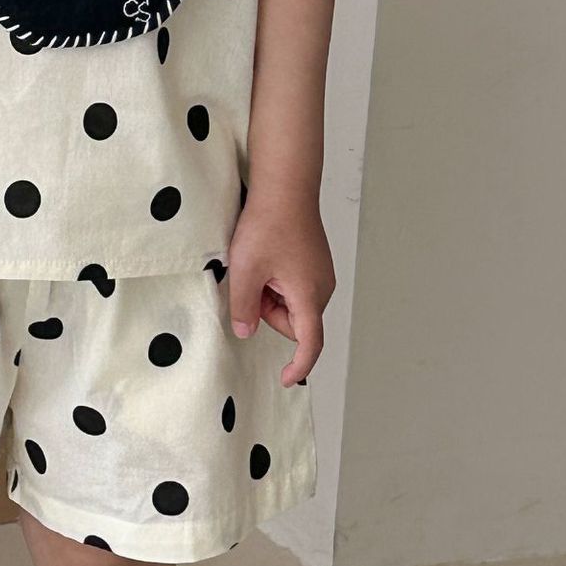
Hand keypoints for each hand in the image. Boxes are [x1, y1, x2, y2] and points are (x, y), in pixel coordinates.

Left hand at [225, 196, 334, 385]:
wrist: (285, 187)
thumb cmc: (267, 225)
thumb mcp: (245, 269)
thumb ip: (243, 306)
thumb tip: (245, 331)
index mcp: (309, 295)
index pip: (309, 343)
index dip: (299, 365)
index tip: (286, 378)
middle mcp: (322, 288)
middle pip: (294, 322)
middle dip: (268, 312)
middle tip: (249, 283)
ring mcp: (320, 273)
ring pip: (291, 303)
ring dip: (270, 295)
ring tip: (256, 264)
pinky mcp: (314, 261)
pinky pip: (294, 285)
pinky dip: (276, 281)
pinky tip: (264, 257)